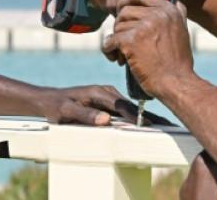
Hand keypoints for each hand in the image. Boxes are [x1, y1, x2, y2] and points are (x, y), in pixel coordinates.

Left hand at [37, 84, 173, 125]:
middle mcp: (105, 91)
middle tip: (167, 124)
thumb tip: (106, 120)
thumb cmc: (56, 106)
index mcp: (98, 92)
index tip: (150, 125)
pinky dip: (136, 115)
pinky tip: (148, 122)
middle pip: (130, 105)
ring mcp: (108, 95)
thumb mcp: (66, 112)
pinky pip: (124, 109)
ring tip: (164, 124)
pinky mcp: (108, 101)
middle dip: (148, 115)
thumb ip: (85, 115)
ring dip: (145, 115)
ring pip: (129, 107)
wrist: (48, 100)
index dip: (136, 116)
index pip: (121, 106)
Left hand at [101, 0, 194, 99]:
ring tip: (123, 55)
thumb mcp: (183, 32)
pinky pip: (110, 40)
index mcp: (169, 10)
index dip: (126, 0)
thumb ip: (177, 15)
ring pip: (117, 27)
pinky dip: (108, 49)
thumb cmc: (178, 62)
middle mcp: (157, 14)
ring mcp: (144, 26)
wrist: (176, 83)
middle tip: (123, 40)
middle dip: (120, 26)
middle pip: (125, 11)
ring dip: (116, 41)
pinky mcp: (131, 41)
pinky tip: (114, 57)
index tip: (120, 9)